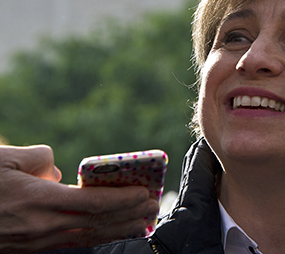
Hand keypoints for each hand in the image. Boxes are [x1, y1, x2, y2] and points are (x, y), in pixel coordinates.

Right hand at [0, 145, 158, 253]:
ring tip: (142, 223)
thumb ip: (39, 158)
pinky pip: (71, 243)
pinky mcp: (31, 248)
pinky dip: (96, 238)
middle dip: (129, 216)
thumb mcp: (5, 158)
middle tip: (152, 207)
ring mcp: (36, 242)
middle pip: (97, 224)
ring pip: (87, 238)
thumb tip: (61, 171)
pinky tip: (109, 233)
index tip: (143, 193)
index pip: (93, 203)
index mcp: (37, 201)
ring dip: (118, 230)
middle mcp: (41, 226)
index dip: (122, 199)